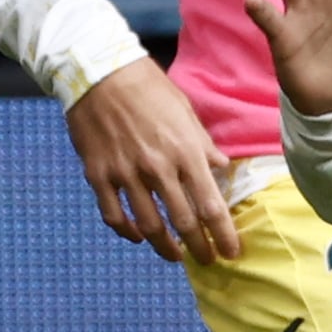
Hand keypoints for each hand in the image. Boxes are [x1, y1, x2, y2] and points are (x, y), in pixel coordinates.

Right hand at [63, 59, 241, 263]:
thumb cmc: (148, 87)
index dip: (224, 235)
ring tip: (175, 256)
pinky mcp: (99, 175)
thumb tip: (221, 167)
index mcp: (185, 151)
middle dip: (199, 248)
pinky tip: (138, 236)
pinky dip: (127, 233)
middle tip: (207, 259)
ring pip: (149, 226)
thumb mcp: (185, 111)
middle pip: (183, 223)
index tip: (232, 253)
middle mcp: (158, 168)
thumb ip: (203, 144)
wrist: (99, 72)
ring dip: (165, 248)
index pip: (211, 206)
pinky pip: (114, 216)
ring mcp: (126, 174)